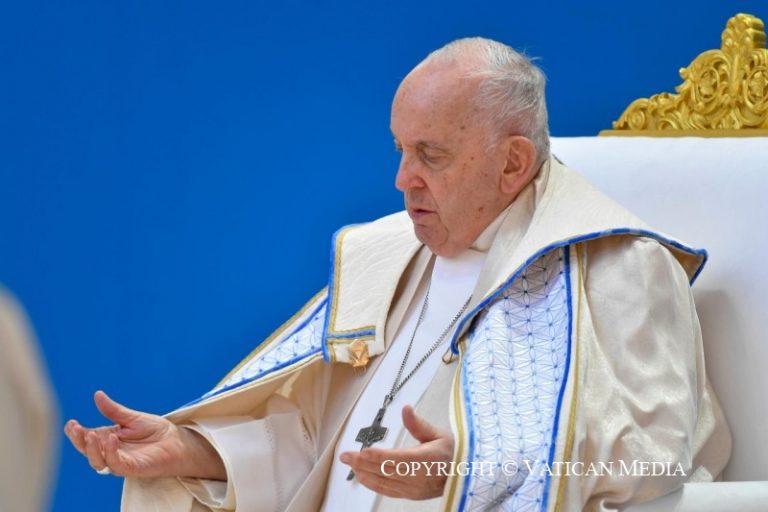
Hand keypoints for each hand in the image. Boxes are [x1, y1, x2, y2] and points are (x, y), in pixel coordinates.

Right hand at [64, 390, 225, 479]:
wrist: (177, 441)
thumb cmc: (155, 431)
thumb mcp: (132, 417)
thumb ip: (114, 410)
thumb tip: (97, 395)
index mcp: (107, 439)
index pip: (86, 438)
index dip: (75, 433)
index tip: (71, 423)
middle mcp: (110, 452)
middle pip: (87, 451)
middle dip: (79, 441)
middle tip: (76, 428)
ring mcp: (120, 461)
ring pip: (97, 461)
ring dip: (91, 449)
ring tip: (91, 435)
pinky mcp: (132, 468)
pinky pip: (116, 464)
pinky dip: (110, 453)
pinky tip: (111, 439)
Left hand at [340, 405, 453, 499]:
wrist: (464, 476)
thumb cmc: (452, 453)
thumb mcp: (439, 434)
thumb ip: (418, 423)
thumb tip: (406, 409)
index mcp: (426, 460)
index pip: (397, 459)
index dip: (378, 456)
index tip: (362, 451)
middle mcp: (418, 477)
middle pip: (386, 470)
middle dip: (362, 463)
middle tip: (345, 455)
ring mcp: (413, 489)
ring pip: (384, 481)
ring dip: (364, 473)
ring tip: (349, 463)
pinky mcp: (410, 495)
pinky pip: (387, 490)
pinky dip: (372, 484)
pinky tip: (361, 477)